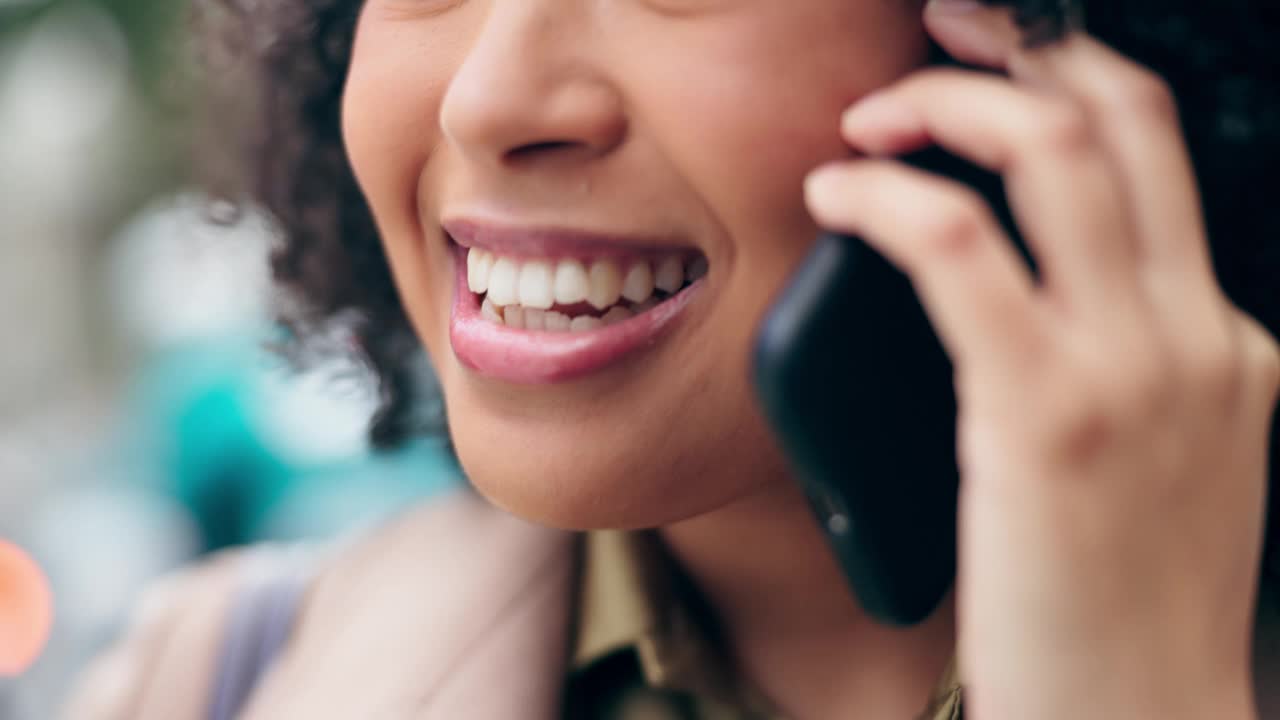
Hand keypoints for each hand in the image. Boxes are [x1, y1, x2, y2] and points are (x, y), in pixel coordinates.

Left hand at [803, 2, 1279, 718]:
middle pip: (1125, 119)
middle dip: (1021, 51)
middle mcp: (1200, 336)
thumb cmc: (1117, 613)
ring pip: (1054, 153)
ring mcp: (1138, 368)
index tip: (992, 70)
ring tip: (871, 119)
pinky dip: (887, 200)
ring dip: (946, 106)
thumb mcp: (1155, 473)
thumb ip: (1113, 377)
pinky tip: (836, 199)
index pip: (1162, 160)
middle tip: (936, 37)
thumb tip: (1003, 307)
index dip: (1072, 87)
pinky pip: (959, 249)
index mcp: (1227, 346)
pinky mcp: (1051, 414)